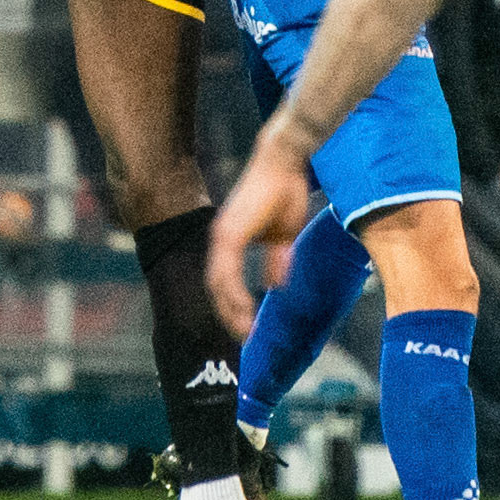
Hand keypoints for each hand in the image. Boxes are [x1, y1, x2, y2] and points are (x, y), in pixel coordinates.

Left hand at [206, 106, 313, 338]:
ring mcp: (223, 236)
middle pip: (215, 288)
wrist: (283, 161)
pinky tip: (244, 309)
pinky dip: (233, 294)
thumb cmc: (285, 191)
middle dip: (227, 315)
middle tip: (243, 338)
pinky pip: (226, 272)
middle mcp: (220, 240)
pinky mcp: (231, 233)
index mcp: (230, 241)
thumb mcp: (283, 235)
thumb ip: (277, 260)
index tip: (245, 327)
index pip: (223, 282)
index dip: (231, 306)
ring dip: (229, 310)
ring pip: (217, 284)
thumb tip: (275, 285)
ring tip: (245, 331)